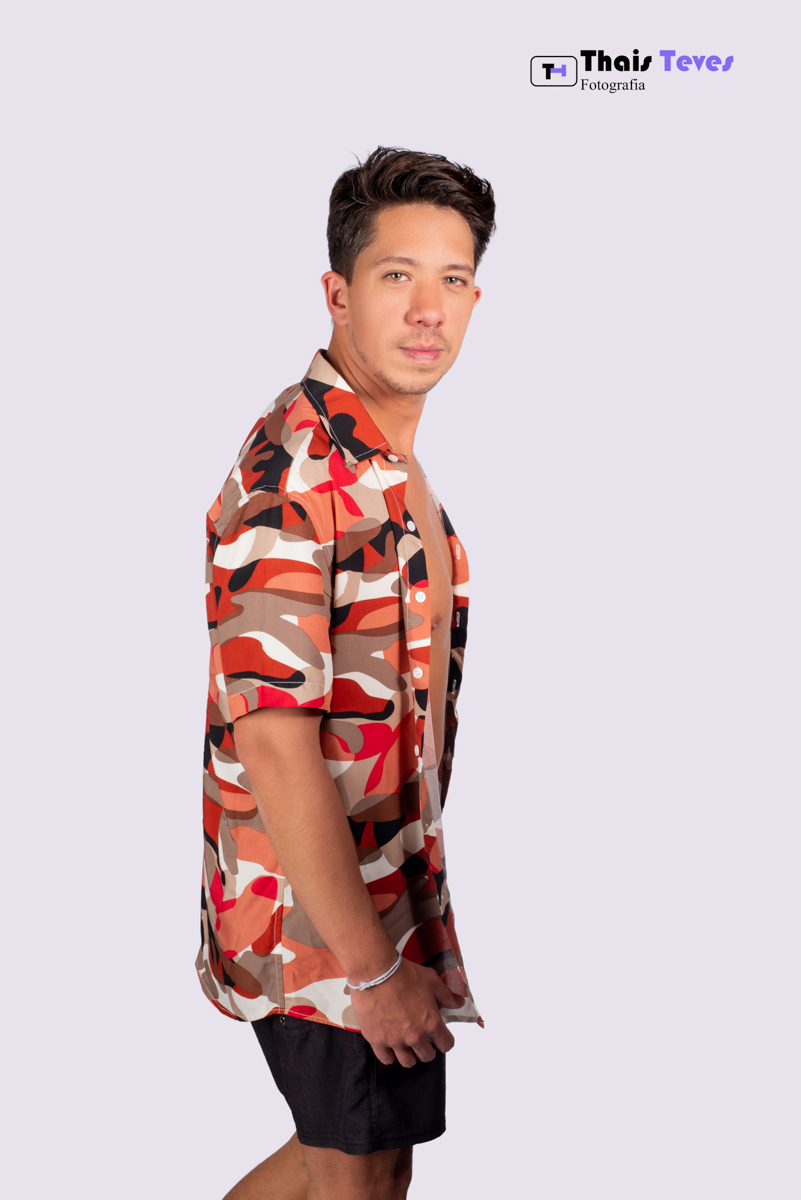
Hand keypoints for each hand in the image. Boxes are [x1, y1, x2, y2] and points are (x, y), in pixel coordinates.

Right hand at [349, 958, 465, 1067]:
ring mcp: (395, 1041)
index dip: (445, 1041)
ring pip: (408, 1062)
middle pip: (427, 1056)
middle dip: (427, 1048)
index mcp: (431, 1023)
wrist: (376, 973)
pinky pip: (386, 1059)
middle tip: (422, 1038)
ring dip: (410, 1054)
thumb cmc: (404, 974)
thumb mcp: (431, 981)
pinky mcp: (377, 1040)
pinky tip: (390, 1047)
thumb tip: (458, 1002)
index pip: (446, 1044)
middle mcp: (415, 1036)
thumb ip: (446, 995)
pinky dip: (389, 1055)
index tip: (440, 1037)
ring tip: (406, 1044)